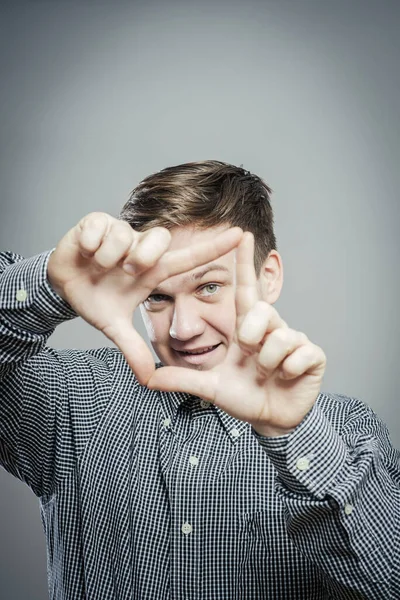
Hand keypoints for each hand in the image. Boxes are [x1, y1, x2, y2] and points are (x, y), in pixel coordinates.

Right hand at [47, 212, 242, 384]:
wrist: (63, 285)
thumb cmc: (95, 299)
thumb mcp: (114, 326)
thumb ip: (133, 348)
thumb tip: (147, 380)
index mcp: (151, 272)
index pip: (188, 259)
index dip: (214, 248)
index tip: (240, 234)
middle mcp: (141, 249)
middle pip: (159, 239)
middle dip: (141, 257)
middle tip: (125, 272)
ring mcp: (121, 234)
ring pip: (126, 235)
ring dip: (109, 256)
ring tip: (99, 266)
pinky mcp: (97, 222)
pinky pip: (101, 227)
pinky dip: (91, 243)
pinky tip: (86, 252)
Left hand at [147, 232, 325, 435]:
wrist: (271, 420)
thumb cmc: (243, 396)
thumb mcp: (210, 387)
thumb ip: (182, 380)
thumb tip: (147, 378)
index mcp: (247, 329)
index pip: (245, 291)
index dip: (245, 263)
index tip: (243, 235)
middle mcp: (271, 328)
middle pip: (261, 311)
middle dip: (252, 336)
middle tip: (250, 356)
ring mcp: (294, 340)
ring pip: (281, 335)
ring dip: (269, 361)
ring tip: (267, 373)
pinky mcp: (313, 355)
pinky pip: (302, 353)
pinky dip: (291, 370)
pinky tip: (287, 377)